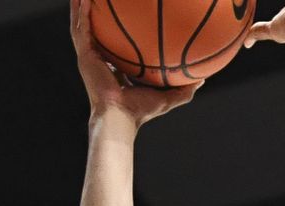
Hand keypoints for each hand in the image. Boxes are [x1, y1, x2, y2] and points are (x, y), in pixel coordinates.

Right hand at [70, 0, 202, 126]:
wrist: (121, 116)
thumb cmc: (142, 110)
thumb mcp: (169, 97)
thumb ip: (185, 88)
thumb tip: (203, 79)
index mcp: (116, 70)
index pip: (116, 48)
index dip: (119, 35)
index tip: (127, 20)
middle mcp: (101, 62)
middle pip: (98, 32)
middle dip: (97, 14)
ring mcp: (90, 58)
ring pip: (83, 26)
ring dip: (83, 7)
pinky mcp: (84, 56)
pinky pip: (81, 29)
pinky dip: (82, 13)